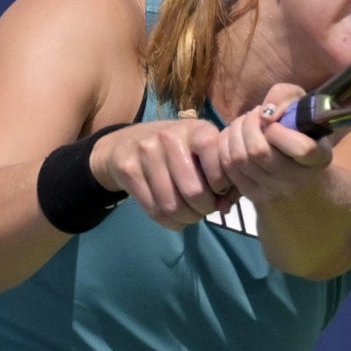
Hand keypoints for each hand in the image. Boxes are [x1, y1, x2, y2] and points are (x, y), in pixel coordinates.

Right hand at [90, 119, 238, 230]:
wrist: (126, 142)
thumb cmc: (178, 150)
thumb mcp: (202, 151)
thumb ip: (223, 175)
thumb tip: (224, 207)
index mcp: (195, 129)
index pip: (212, 151)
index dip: (221, 179)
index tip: (220, 190)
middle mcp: (169, 137)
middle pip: (193, 190)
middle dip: (204, 208)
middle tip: (205, 209)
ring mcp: (145, 152)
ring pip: (172, 205)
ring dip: (187, 218)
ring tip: (190, 215)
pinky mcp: (128, 170)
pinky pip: (154, 210)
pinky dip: (170, 222)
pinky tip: (175, 218)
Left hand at [218, 84, 333, 206]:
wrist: (304, 176)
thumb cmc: (302, 133)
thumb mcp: (301, 106)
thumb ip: (285, 97)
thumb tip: (266, 112)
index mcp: (319, 158)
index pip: (301, 149)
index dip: (279, 131)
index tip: (274, 121)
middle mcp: (299, 180)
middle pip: (258, 152)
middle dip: (249, 124)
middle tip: (254, 115)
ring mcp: (275, 193)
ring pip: (239, 159)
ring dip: (235, 132)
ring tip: (244, 123)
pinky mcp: (255, 198)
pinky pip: (229, 168)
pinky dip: (226, 146)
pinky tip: (235, 138)